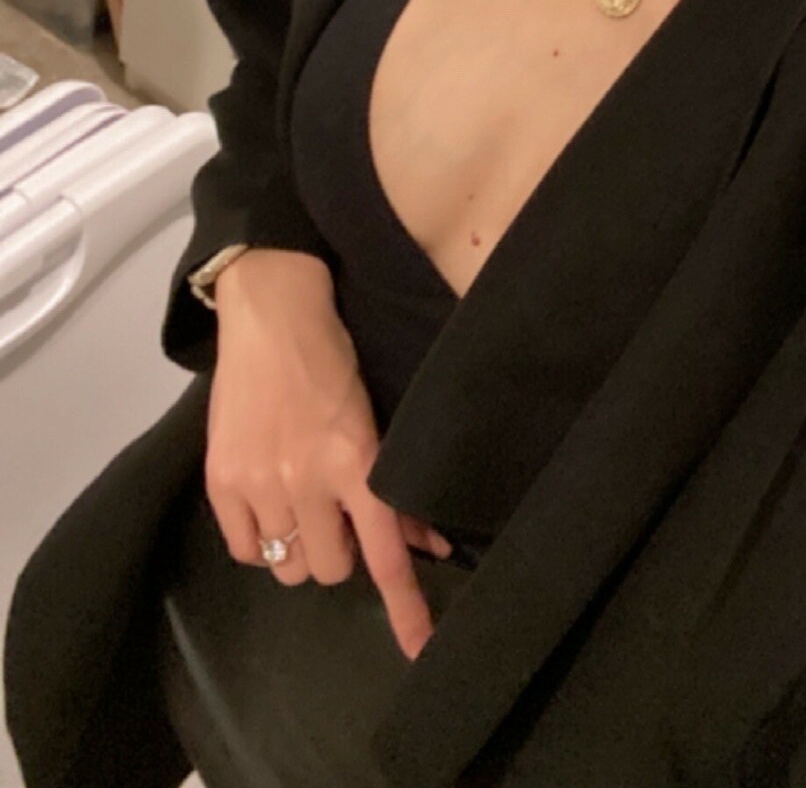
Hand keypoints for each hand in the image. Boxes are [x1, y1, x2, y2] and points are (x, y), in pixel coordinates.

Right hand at [203, 248, 452, 659]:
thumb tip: (427, 541)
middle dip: (339, 548)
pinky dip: (262, 538)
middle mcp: (307, 481)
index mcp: (356, 462)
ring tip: (301, 503)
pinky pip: (246, 550)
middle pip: (330, 568)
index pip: (385, 551)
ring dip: (300, 546)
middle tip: (337, 512)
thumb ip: (393, 486)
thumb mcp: (375, 417)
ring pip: (288, 567)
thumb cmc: (332, 359)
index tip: (418, 649)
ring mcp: (260, 482)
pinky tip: (268, 502)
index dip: (405, 605)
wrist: (270, 313)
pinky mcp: (222, 480)